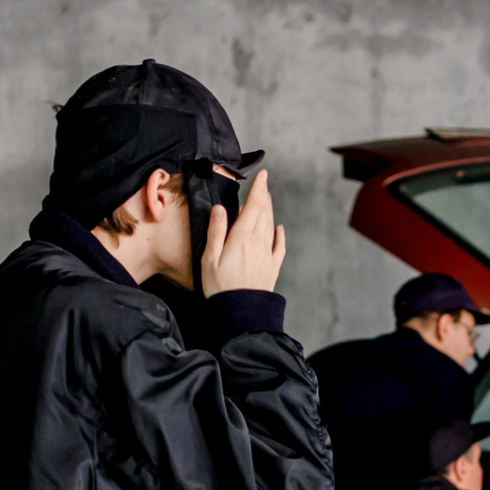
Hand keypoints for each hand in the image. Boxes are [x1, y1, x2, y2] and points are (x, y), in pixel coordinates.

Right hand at [201, 169, 284, 294]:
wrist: (240, 314)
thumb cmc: (219, 288)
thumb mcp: (209, 258)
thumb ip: (216, 231)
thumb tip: (220, 209)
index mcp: (241, 238)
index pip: (253, 207)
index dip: (258, 189)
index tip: (262, 175)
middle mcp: (258, 244)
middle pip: (264, 214)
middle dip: (264, 197)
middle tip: (263, 184)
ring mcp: (267, 256)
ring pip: (271, 227)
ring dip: (270, 211)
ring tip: (267, 200)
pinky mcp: (272, 269)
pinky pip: (279, 247)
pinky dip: (280, 235)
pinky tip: (279, 228)